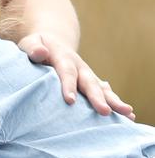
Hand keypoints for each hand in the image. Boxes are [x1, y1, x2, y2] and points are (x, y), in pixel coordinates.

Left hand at [18, 32, 134, 118]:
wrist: (51, 42)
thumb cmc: (36, 47)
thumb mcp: (29, 43)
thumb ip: (32, 48)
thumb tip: (41, 52)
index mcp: (62, 56)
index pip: (66, 71)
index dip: (68, 85)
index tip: (71, 101)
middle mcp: (79, 66)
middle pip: (88, 82)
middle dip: (96, 97)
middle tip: (104, 112)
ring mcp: (87, 74)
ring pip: (101, 88)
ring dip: (113, 101)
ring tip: (127, 113)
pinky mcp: (91, 81)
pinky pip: (105, 92)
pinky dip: (115, 102)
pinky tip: (128, 115)